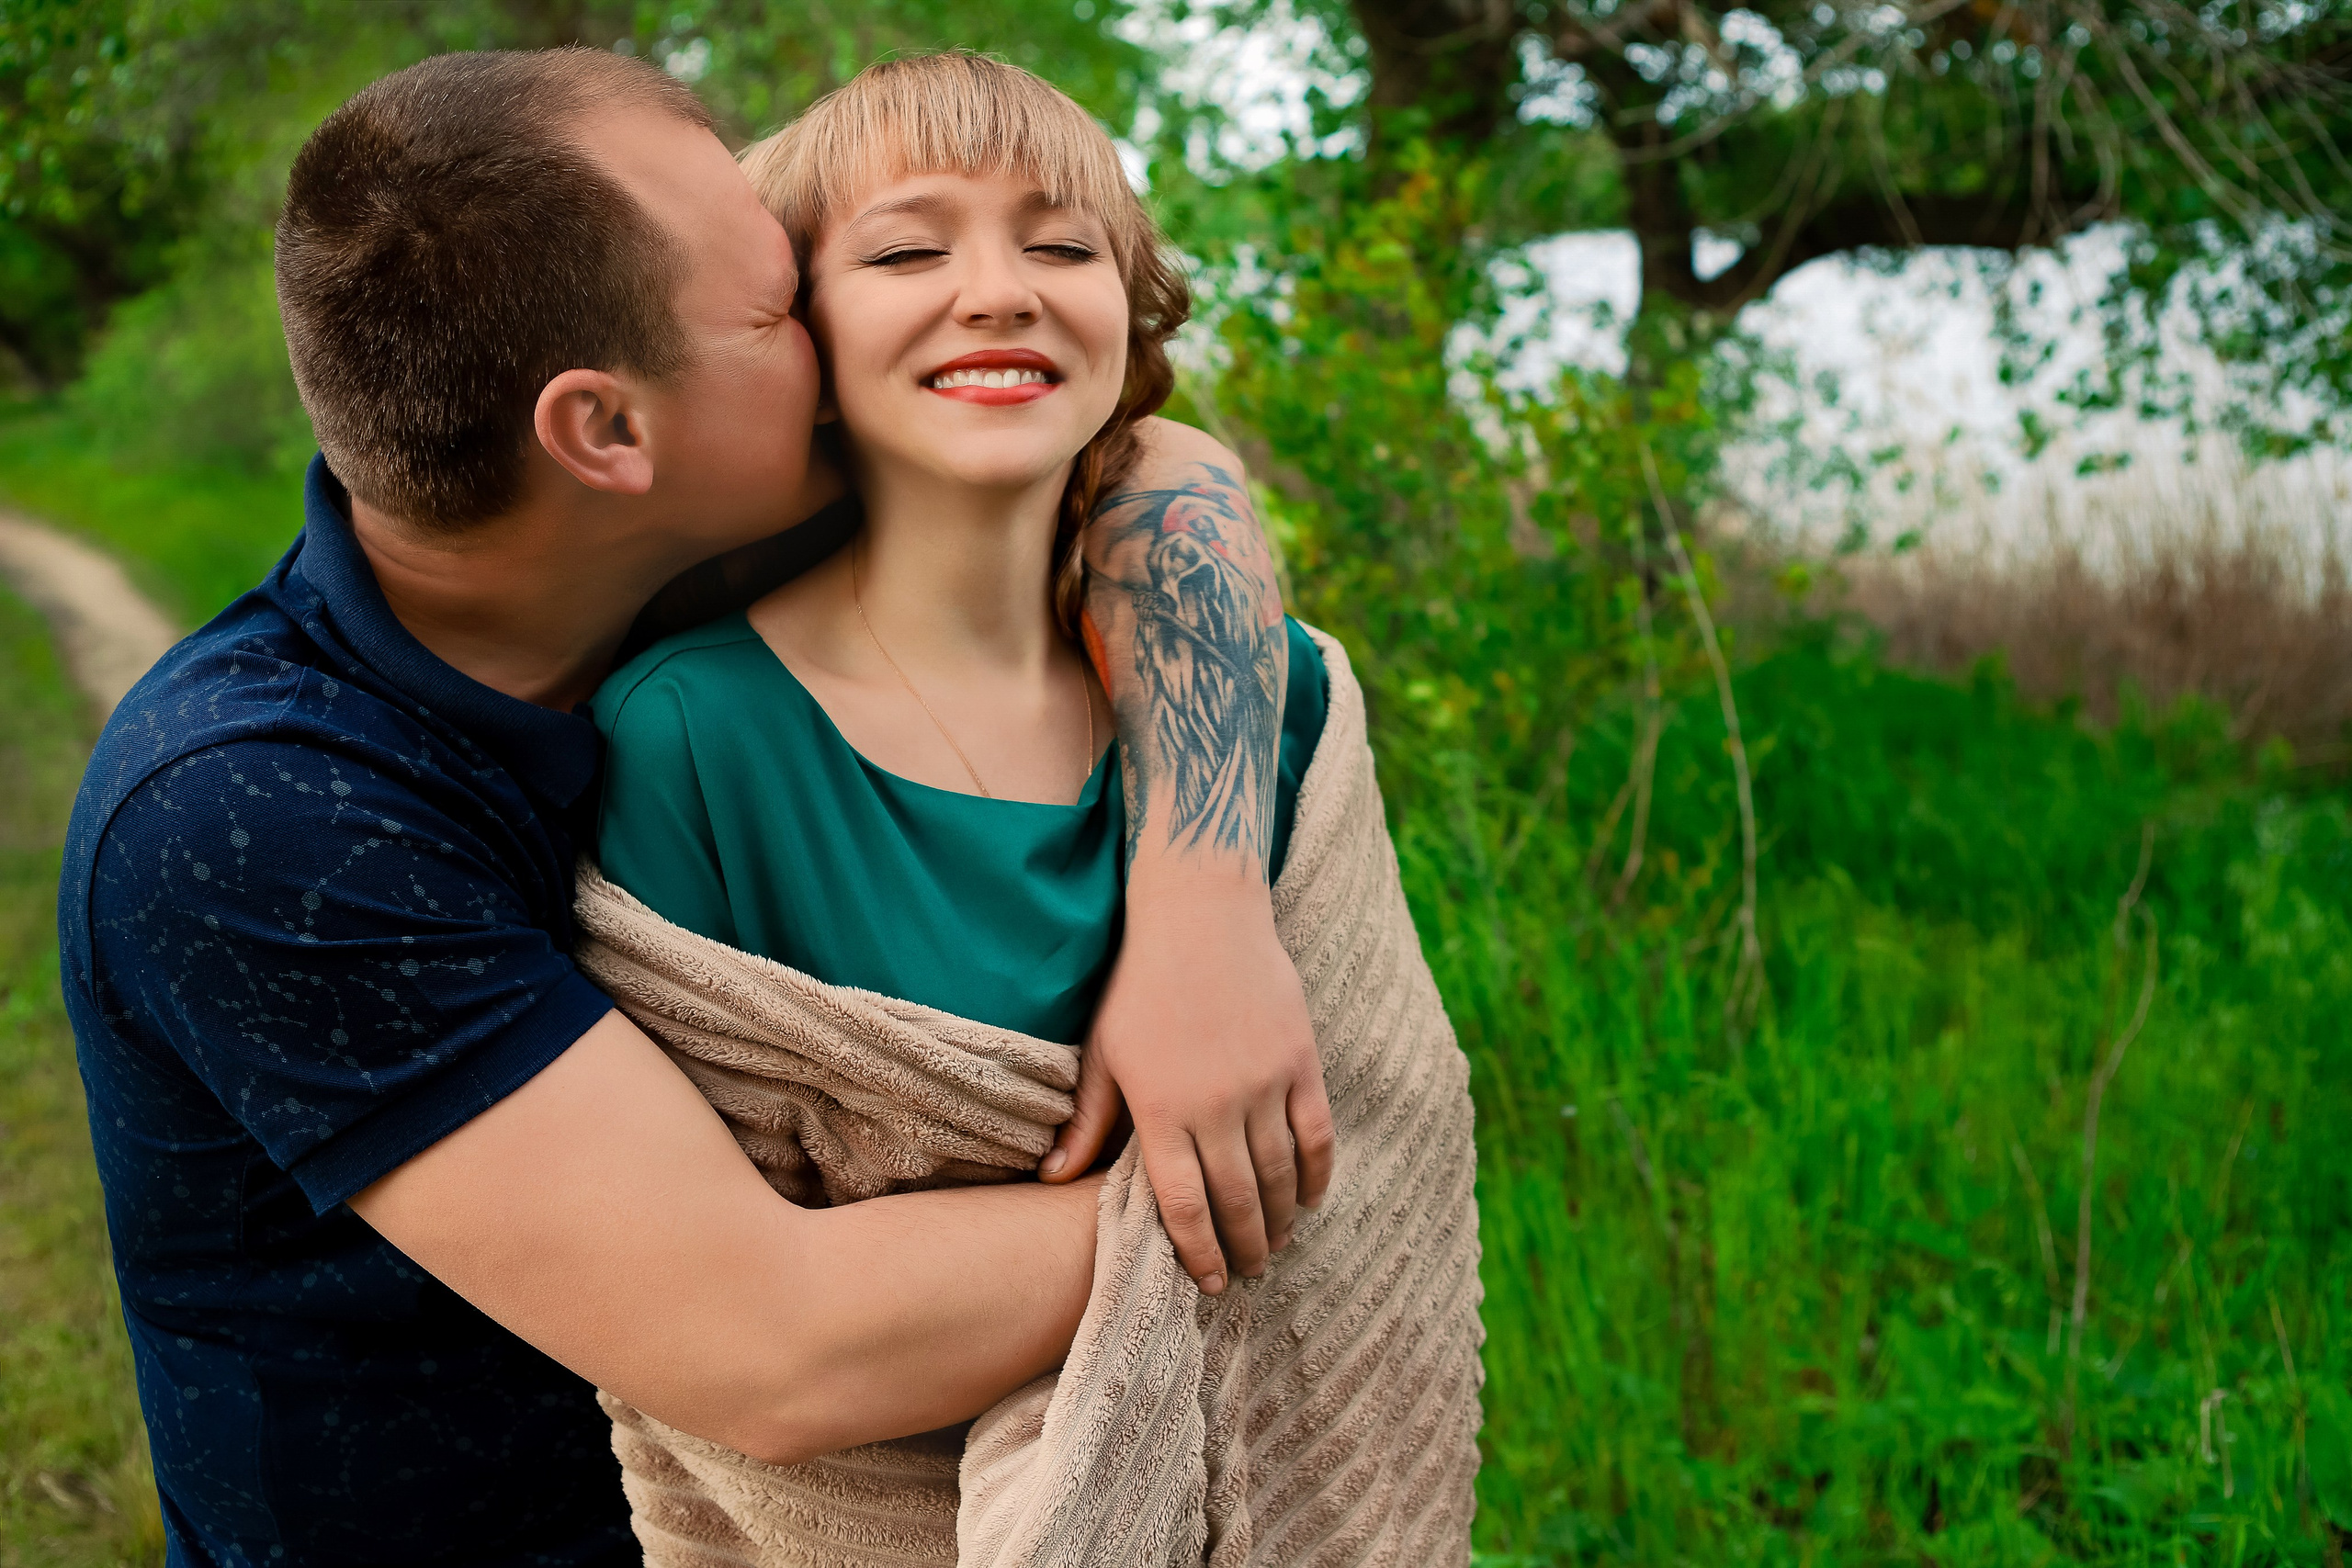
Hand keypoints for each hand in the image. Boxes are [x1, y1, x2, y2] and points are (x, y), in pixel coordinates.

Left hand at [1039, 867, 1334, 1294]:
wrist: (1201, 914)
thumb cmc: (1140, 983)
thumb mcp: (1104, 1051)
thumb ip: (1088, 1120)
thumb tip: (1052, 1179)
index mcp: (1161, 1109)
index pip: (1183, 1204)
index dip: (1198, 1252)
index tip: (1208, 1282)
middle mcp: (1216, 1104)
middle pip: (1237, 1200)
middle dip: (1243, 1248)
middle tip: (1247, 1276)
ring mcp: (1264, 1083)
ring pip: (1279, 1175)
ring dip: (1279, 1221)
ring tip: (1275, 1247)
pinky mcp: (1300, 1061)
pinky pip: (1316, 1134)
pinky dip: (1316, 1174)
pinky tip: (1309, 1200)